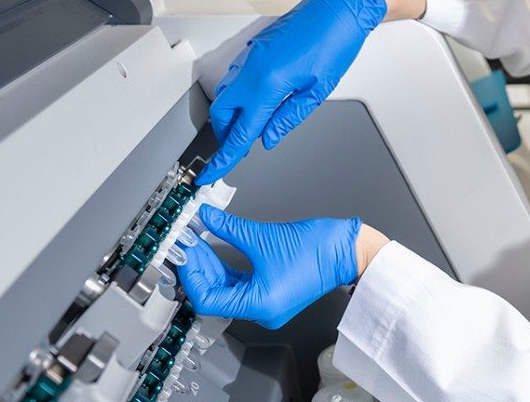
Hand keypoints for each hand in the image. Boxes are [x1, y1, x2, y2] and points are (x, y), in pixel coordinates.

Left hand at [177, 205, 361, 328]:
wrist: (347, 250)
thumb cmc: (318, 250)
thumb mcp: (264, 236)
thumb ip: (228, 228)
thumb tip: (206, 218)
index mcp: (259, 305)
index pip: (208, 299)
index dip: (191, 274)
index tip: (182, 251)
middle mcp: (261, 310)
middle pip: (215, 294)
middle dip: (198, 266)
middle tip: (186, 241)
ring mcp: (267, 303)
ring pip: (226, 289)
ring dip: (211, 266)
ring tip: (197, 242)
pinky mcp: (272, 292)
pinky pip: (240, 284)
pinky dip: (226, 269)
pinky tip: (214, 250)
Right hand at [197, 0, 385, 184]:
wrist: (338, 6)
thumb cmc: (334, 42)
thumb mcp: (317, 90)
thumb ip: (288, 117)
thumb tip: (269, 137)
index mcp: (269, 84)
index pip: (241, 130)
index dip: (226, 156)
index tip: (212, 172)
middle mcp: (252, 69)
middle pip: (222, 113)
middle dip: (225, 135)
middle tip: (236, 150)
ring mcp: (249, 57)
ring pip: (225, 94)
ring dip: (231, 115)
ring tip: (251, 126)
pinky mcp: (254, 49)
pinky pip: (235, 78)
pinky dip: (238, 95)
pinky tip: (257, 101)